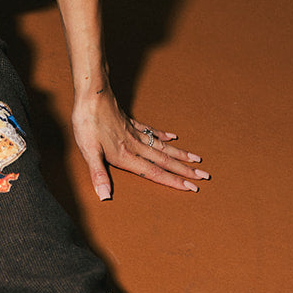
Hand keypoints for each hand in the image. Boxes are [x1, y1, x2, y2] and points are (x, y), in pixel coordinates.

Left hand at [71, 85, 210, 198]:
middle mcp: (135, 146)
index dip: (173, 181)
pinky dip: (163, 136)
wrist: (90, 94)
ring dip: (180, 154)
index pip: (154, 173)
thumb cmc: (87, 123)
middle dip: (185, 170)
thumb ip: (98, 174)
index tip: (193, 187)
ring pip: (162, 147)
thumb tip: (105, 197)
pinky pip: (151, 131)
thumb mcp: (88, 151)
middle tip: (205, 175)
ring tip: (196, 159)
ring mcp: (134, 133)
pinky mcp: (130, 122)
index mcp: (126, 156)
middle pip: (165, 161)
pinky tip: (173, 137)